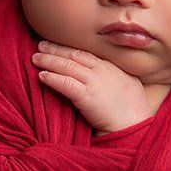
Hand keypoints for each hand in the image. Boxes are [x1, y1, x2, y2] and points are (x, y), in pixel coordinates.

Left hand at [31, 40, 159, 134]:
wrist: (134, 125)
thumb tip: (108, 75)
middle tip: (40, 45)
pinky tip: (41, 76)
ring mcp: (94, 82)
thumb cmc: (134, 110)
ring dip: (49, 61)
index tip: (57, 45)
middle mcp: (102, 70)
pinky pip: (65, 83)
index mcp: (111, 67)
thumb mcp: (129, 85)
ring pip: (67, 66)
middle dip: (55, 49)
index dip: (69, 48)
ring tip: (36, 58)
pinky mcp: (87, 96)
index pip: (86, 53)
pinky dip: (53, 78)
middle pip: (74, 55)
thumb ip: (117, 77)